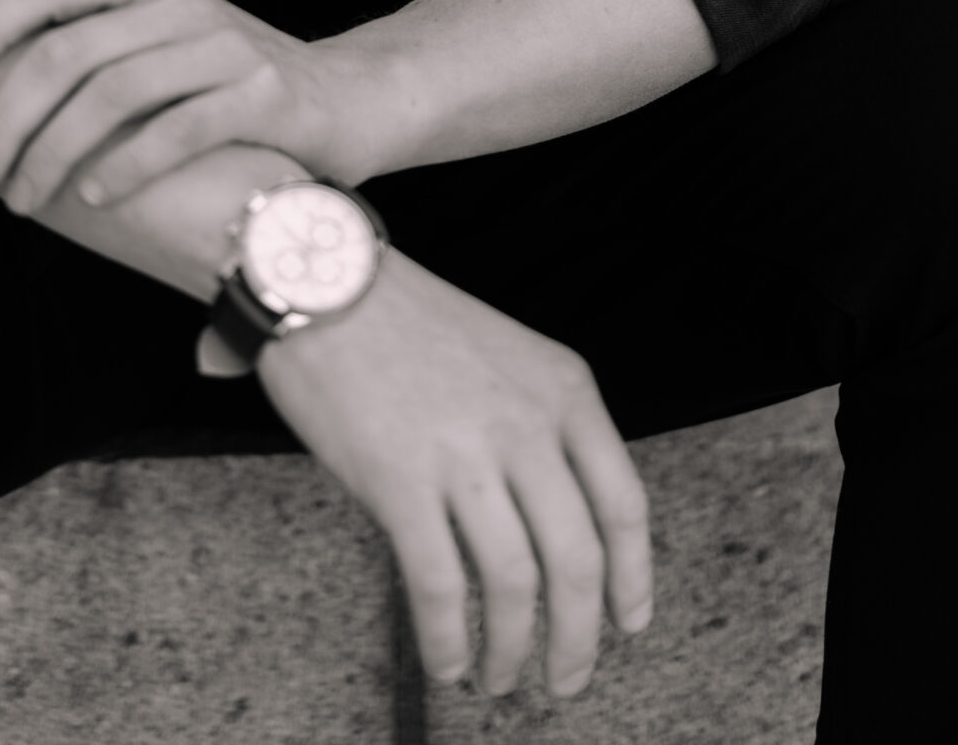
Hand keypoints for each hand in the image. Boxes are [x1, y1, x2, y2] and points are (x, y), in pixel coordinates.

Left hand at [0, 0, 362, 211]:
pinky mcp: (265, 94)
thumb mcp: (155, 8)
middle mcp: (180, 1)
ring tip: (21, 200)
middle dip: (8, 118)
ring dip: (54, 153)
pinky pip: (181, 129)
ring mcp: (226, 44)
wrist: (343, 96)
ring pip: (115, 94)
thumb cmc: (227, 61)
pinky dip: (129, 164)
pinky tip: (94, 198)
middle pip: (69, 52)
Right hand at [253, 251, 651, 698]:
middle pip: (579, 560)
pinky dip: (448, 640)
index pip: (624, 504)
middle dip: (578, 639)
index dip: (632, 579)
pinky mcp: (400, 480)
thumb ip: (540, 426)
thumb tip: (554, 522)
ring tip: (498, 679)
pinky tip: (446, 662)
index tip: (628, 624)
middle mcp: (526, 423)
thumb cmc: (408, 320)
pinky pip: (440, 586)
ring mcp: (465, 453)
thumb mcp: (506, 354)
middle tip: (566, 679)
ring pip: (516, 583)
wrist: (325, 277)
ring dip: (513, 650)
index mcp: (563, 389)